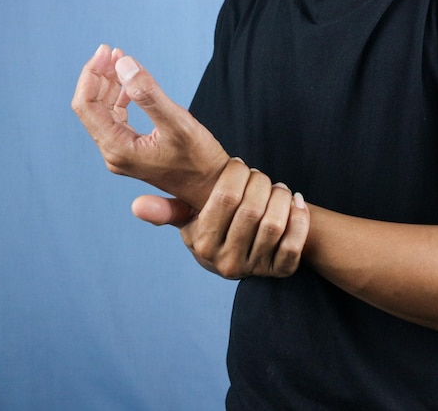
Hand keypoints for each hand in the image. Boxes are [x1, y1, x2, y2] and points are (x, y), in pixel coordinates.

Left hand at [71, 44, 229, 208]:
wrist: (213, 187)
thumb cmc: (200, 160)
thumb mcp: (178, 123)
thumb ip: (149, 94)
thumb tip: (122, 64)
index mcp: (118, 148)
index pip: (86, 105)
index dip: (92, 74)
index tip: (108, 51)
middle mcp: (114, 154)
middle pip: (90, 107)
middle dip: (99, 76)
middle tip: (114, 51)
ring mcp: (121, 154)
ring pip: (102, 112)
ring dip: (109, 84)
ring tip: (121, 60)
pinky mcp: (132, 151)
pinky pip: (116, 119)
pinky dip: (119, 98)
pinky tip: (129, 84)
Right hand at [133, 159, 310, 278]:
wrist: (241, 255)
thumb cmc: (213, 227)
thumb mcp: (187, 219)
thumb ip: (166, 210)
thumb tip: (137, 205)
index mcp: (202, 243)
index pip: (224, 198)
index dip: (236, 174)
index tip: (239, 165)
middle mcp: (226, 262)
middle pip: (253, 209)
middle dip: (260, 182)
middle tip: (259, 175)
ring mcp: (254, 269)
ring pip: (275, 223)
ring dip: (280, 196)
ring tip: (277, 187)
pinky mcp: (280, 272)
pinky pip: (295, 244)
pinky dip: (300, 218)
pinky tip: (296, 202)